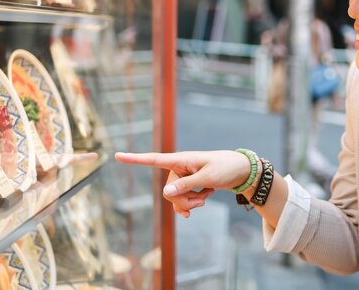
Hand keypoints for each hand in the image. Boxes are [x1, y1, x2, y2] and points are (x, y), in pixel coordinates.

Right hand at [115, 150, 251, 216]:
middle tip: (203, 198)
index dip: (135, 159)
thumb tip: (164, 193)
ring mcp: (183, 177)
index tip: (118, 155)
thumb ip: (186, 185)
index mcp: (181, 160)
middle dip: (185, 199)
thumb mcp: (207, 178)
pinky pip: (182, 200)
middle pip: (168, 191)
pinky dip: (192, 204)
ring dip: (190, 202)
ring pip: (175, 198)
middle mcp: (179, 168)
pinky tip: (202, 202)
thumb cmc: (225, 168)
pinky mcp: (189, 185)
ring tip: (206, 197)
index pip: (154, 159)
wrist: (241, 171)